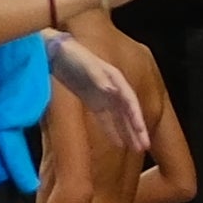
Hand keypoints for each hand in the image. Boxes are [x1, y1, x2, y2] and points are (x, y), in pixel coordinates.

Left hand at [50, 37, 152, 160]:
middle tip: (145, 147)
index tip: (141, 131)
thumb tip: (113, 90)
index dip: (137, 117)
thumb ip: (99, 78)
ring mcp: (104, 97)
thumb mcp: (86, 65)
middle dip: (138, 130)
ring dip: (129, 133)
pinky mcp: (93, 102)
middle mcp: (114, 89)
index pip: (130, 102)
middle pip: (128, 113)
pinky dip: (112, 132)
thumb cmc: (73, 56)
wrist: (56, 52)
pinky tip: (119, 144)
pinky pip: (105, 120)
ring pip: (120, 119)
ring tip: (138, 149)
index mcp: (116, 79)